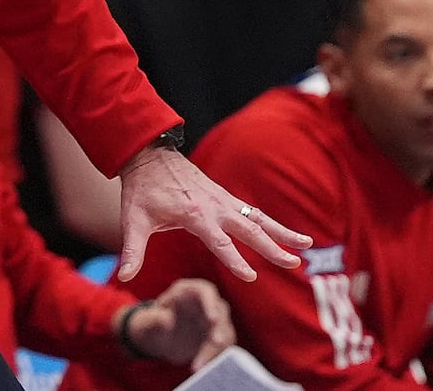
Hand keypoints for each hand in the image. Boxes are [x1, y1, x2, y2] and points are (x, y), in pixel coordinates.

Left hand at [117, 145, 310, 282]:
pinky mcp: (225, 197)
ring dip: (283, 231)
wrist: (148, 155)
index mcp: (194, 215)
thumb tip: (124, 277)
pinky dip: (271, 222)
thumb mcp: (133, 220)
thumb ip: (132, 251)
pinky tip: (287, 233)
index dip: (234, 260)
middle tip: (295, 263)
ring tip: (308, 246)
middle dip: (272, 248)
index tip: (251, 277)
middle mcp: (214, 206)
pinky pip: (253, 211)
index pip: (219, 242)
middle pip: (249, 230)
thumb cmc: (141, 190)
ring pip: (258, 218)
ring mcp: (222, 200)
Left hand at [123, 278, 235, 371]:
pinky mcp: (216, 336)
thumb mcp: (147, 321)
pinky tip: (202, 367)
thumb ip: (154, 319)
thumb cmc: (151, 323)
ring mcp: (213, 320)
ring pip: (224, 333)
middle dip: (219, 329)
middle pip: (220, 314)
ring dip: (216, 350)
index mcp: (189, 291)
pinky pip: (222, 348)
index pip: (206, 291)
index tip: (213, 318)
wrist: (158, 338)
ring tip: (198, 366)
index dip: (211, 304)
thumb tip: (167, 320)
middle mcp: (206, 303)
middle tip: (216, 343)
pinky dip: (215, 358)